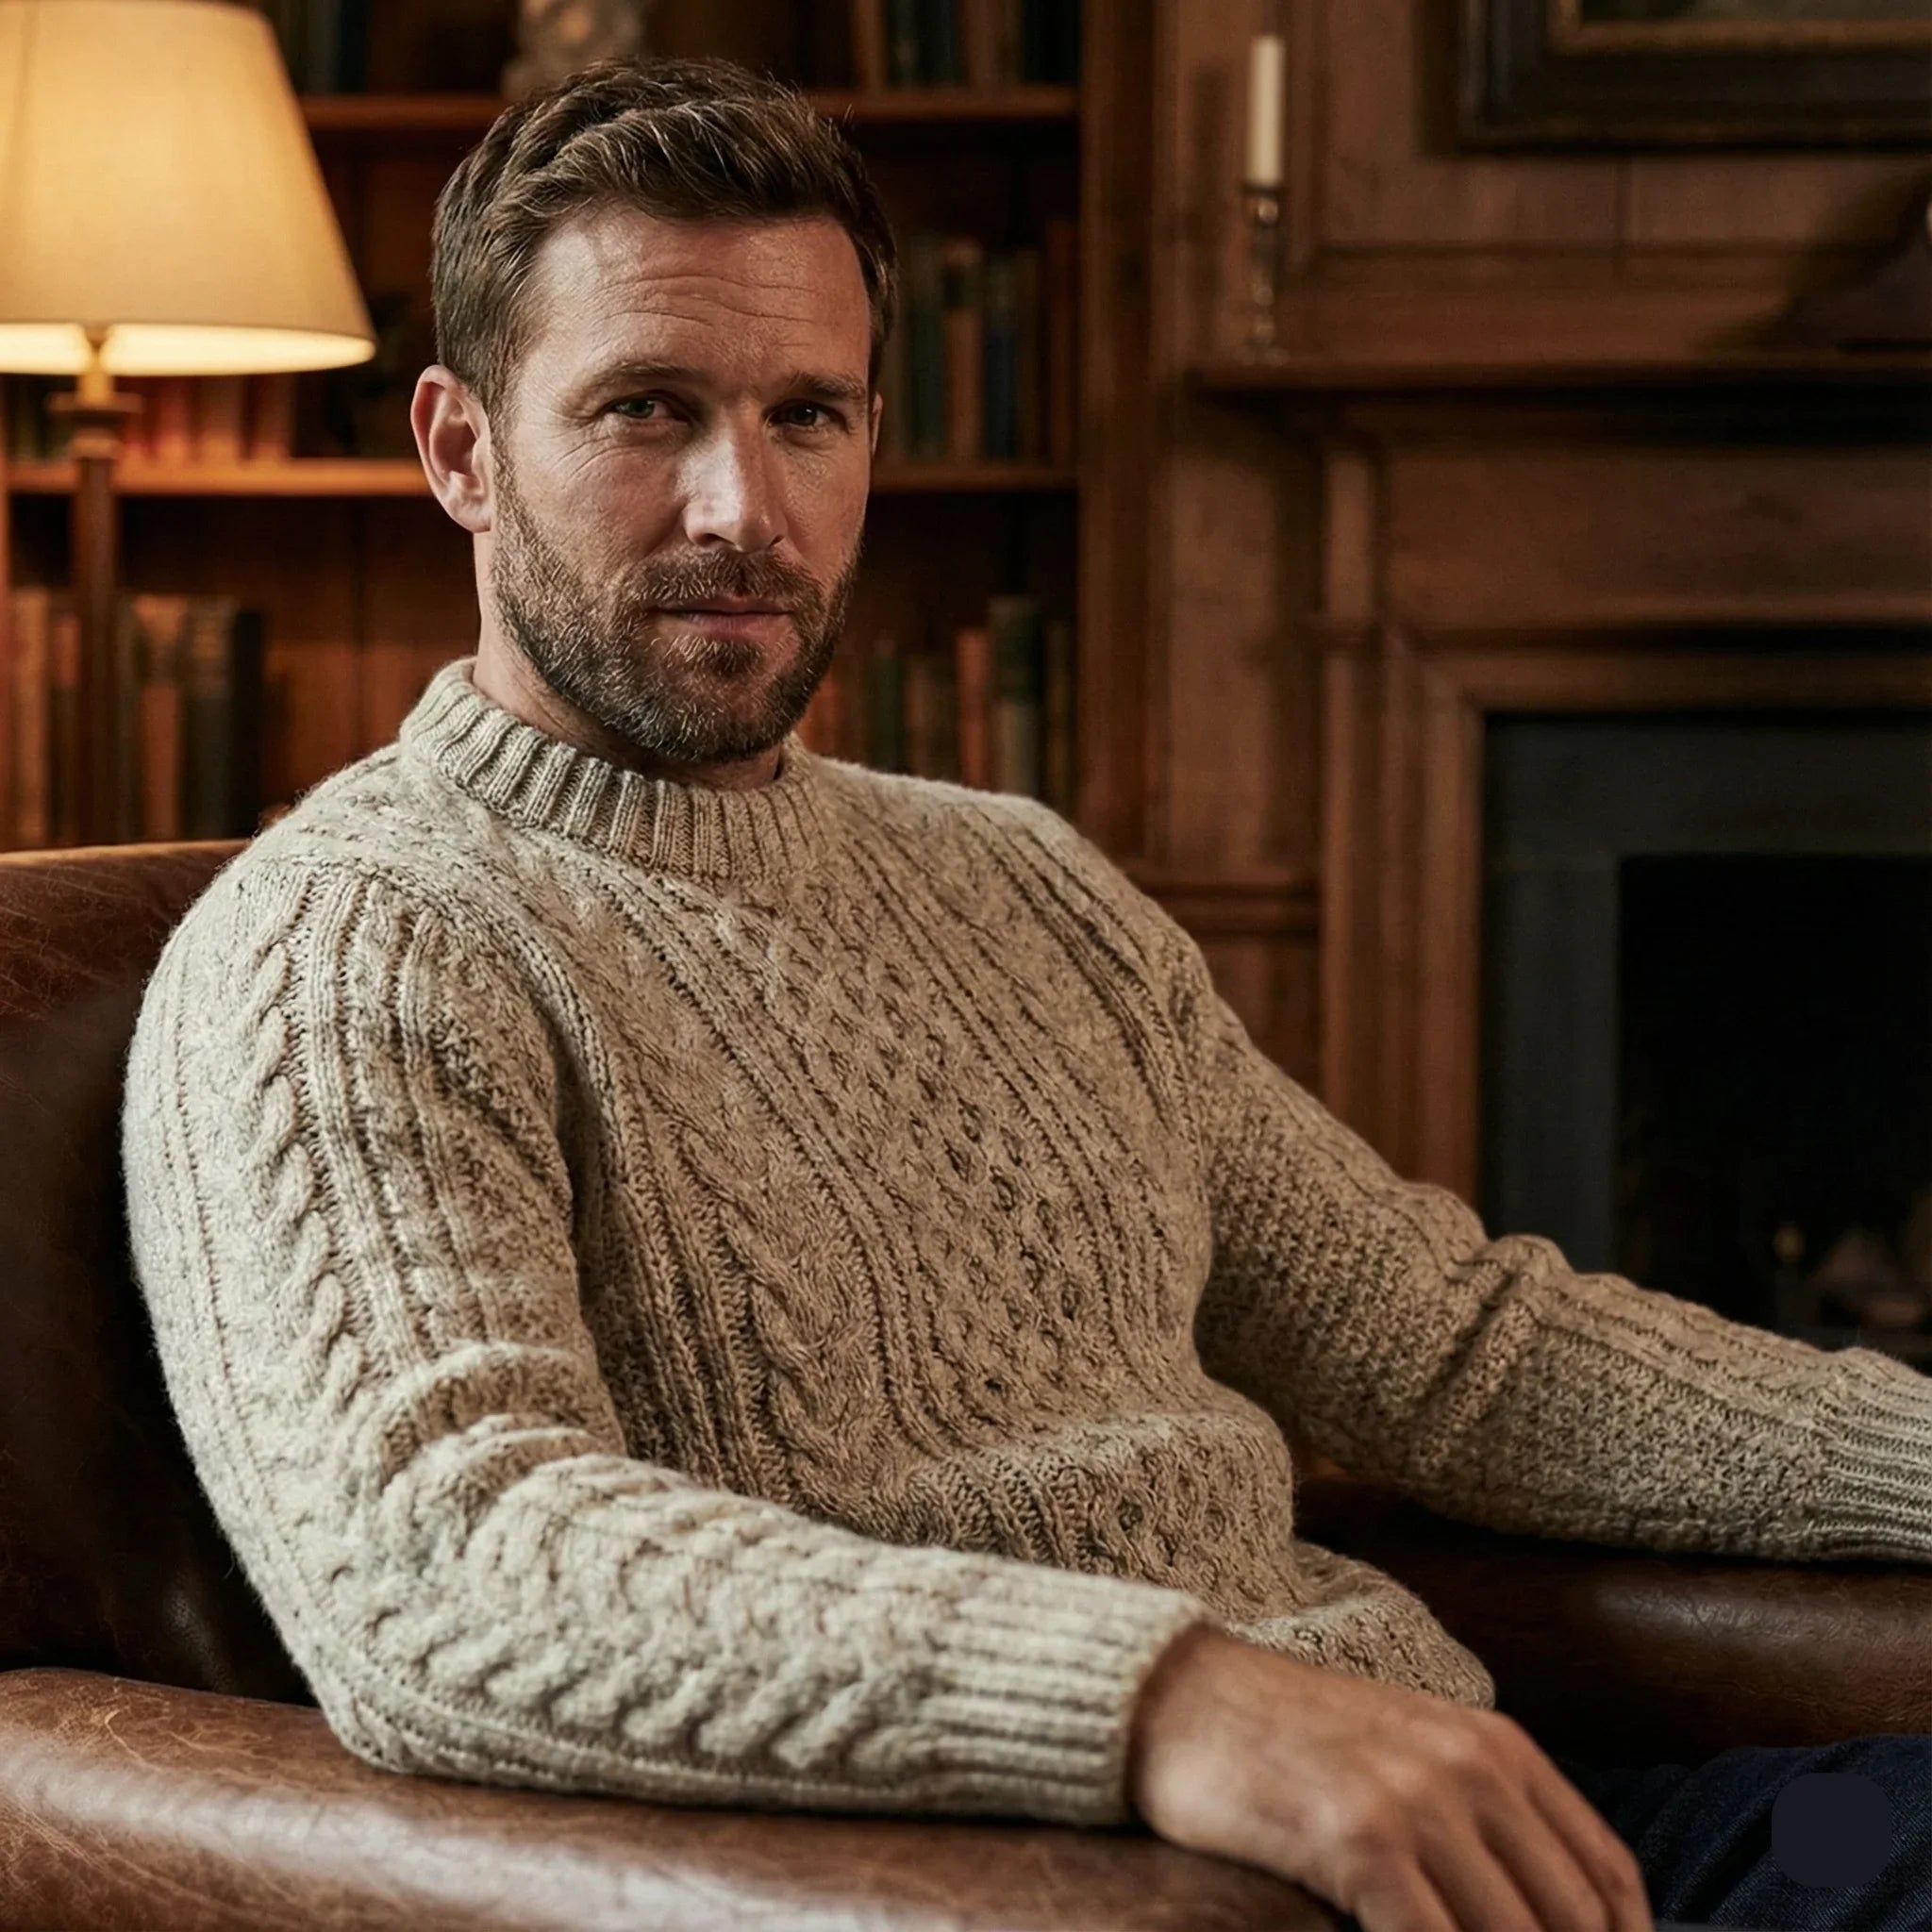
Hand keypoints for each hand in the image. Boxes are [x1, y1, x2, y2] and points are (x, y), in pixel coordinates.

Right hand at [1126, 1625, 1653, 1931]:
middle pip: (1570, 1924)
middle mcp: (1472, 1769)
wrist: (1179, 1698)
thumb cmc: (1286, 1740)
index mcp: (1496, 1747)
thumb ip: (1478, 1820)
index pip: (1608, 1879)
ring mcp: (1418, 1803)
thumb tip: (1543, 1916)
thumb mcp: (1405, 1754)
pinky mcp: (1360, 1842)